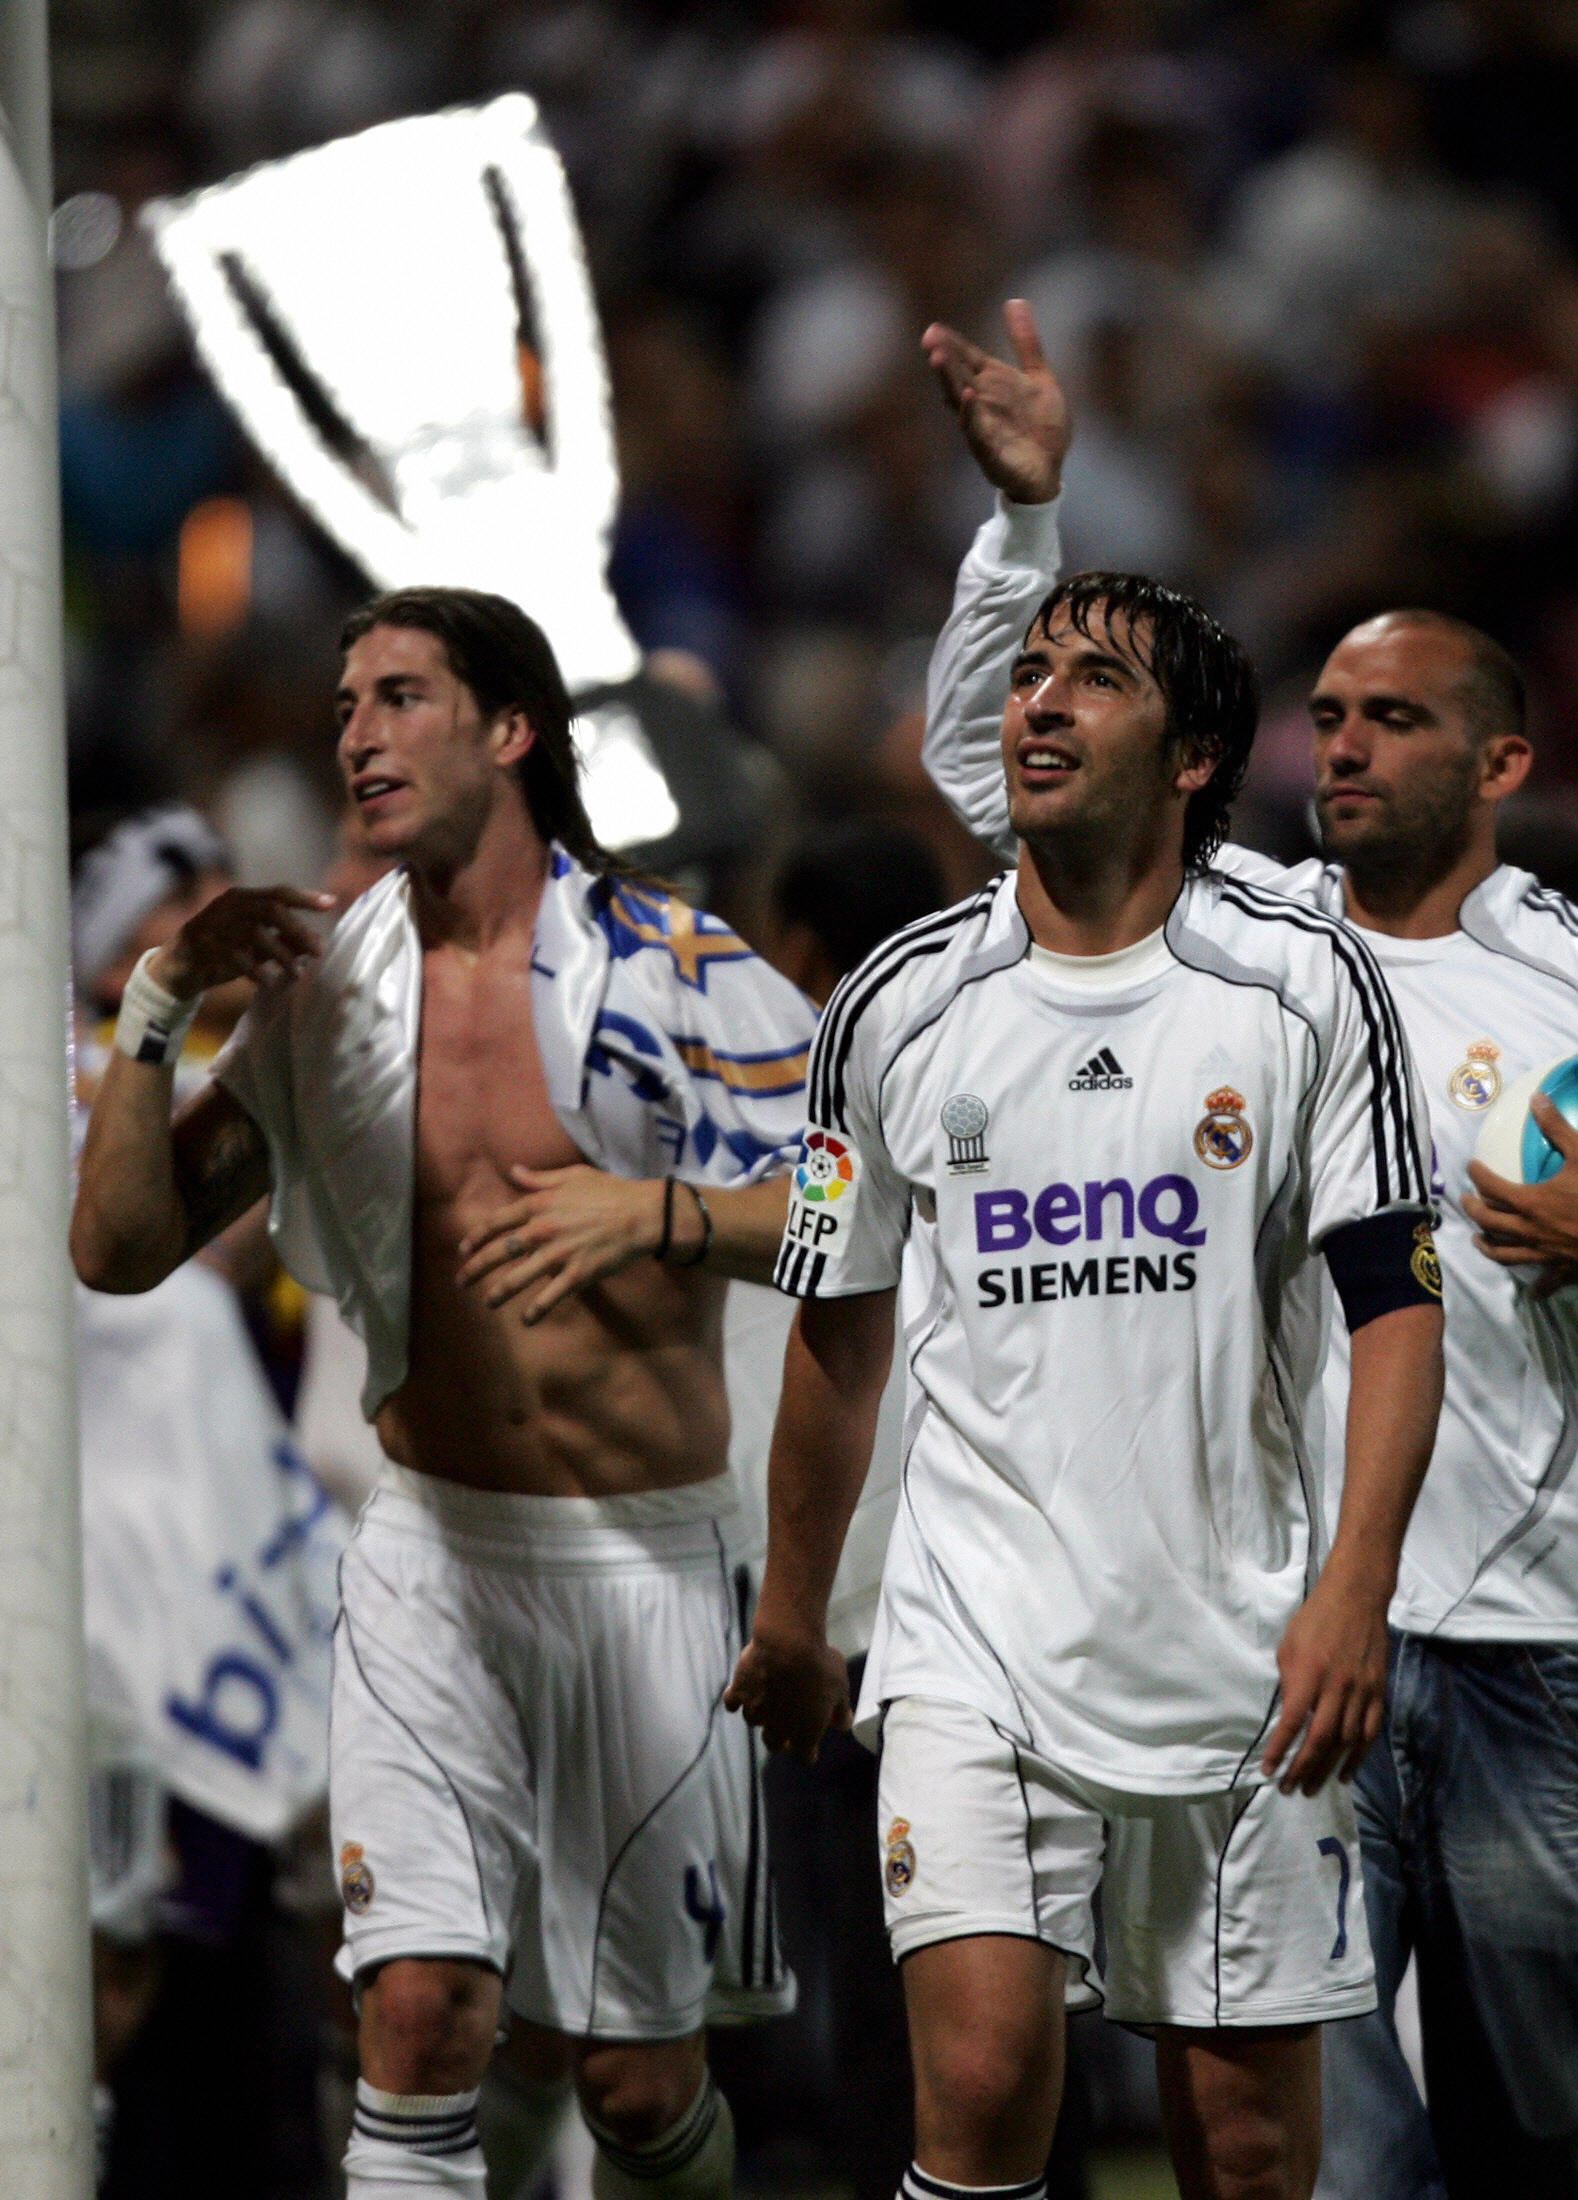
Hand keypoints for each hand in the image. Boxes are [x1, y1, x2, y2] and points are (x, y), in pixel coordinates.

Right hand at [149, 885, 336, 998]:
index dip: (305, 897)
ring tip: (298, 974)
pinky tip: (269, 983)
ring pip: (256, 934)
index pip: (278, 892)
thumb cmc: (223, 950)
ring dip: (281, 955)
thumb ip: (282, 940)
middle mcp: (229, 906)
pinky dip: (255, 970)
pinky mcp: (205, 946)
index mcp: (242, 898)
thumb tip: (316, 943)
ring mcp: (216, 925)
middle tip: (320, 951)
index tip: (331, 903)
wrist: (177, 966)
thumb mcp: (255, 944)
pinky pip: (236, 957)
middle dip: (298, 930)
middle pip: (271, 910)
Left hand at [456, 1163, 668, 1323]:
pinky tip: (526, 1320)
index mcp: (539, 1205)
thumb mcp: (573, 1176)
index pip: (497, 1222)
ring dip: (499, 1293)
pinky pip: (550, 1296)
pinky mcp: (577, 1274)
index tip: (463, 1250)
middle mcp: (543, 1229)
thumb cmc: (610, 1192)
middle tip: (461, 1281)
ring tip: (487, 1303)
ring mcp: (558, 1254)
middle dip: (475, 1268)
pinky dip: (536, 1310)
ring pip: (518, 1277)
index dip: (476, 1237)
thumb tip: (514, 1171)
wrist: (642, 1215)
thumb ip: (539, 1178)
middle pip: (500, 1252)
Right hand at [724, 1622, 851, 1762]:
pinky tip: (740, 1691)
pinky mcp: (739, 1692)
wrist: (788, 1644)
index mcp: (805, 1733)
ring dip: (759, 1713)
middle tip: (785, 1721)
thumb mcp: (840, 1688)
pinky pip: (732, 1702)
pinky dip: (736, 1699)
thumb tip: (844, 1725)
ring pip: (753, 1721)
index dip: (806, 1752)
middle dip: (779, 1736)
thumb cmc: (819, 1666)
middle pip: (774, 1744)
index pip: (804, 1757)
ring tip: (766, 1698)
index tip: (809, 1747)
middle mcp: (777, 1729)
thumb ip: (840, 1710)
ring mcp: (756, 1711)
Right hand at [920, 298, 1071, 504]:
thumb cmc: (1042, 427)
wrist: (1051, 470)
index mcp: (993, 385)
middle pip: (959, 378)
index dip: (953, 345)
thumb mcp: (1040, 378)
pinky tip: (968, 397)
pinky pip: (978, 434)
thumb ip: (1026, 343)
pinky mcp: (992, 455)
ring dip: (949, 382)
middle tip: (930, 340)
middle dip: (945, 360)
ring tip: (938, 360)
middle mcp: (983, 405)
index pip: (969, 360)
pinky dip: (972, 416)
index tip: (935, 328)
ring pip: (961, 404)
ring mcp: (984, 429)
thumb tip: (1015, 301)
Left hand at [1262, 1563, 1389, 1794]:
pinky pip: (1368, 1733)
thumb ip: (1289, 1683)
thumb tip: (1289, 1716)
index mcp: (1310, 1674)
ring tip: (1310, 1788)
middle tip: (1289, 1789)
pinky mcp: (1378, 1693)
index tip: (1268, 1770)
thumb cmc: (1315, 1619)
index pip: (1293, 1722)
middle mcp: (1337, 1688)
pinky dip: (1357, 1757)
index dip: (1279, 1749)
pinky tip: (1344, 1774)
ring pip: (1345, 1742)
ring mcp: (1361, 1692)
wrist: (1357, 1599)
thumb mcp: (1289, 1646)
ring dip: (1326, 1769)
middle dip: (1303, 1769)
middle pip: (1320, 1740)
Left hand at [1465, 1093, 1577, 1296]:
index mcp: (1531, 1202)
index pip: (1491, 1188)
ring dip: (1488, 1246)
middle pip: (1490, 1222)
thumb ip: (1556, 1128)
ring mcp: (1545, 1252)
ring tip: (1478, 1240)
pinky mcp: (1564, 1268)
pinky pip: (1546, 1280)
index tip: (1471, 1166)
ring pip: (1506, 1253)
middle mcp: (1530, 1230)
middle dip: (1474, 1210)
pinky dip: (1539, 1286)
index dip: (1478, 1175)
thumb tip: (1537, 1099)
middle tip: (1466, 1201)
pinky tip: (1534, 1292)